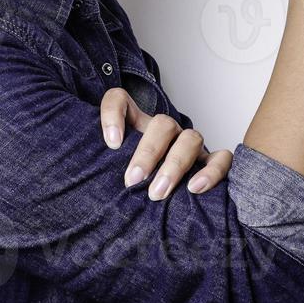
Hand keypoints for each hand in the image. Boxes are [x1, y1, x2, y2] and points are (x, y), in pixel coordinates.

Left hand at [99, 87, 232, 199]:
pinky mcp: (211, 163)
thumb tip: (81, 177)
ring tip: (158, 193)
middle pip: (162, 123)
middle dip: (147, 153)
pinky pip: (222, 159)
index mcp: (136, 126)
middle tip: (132, 180)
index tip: (110, 143)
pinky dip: (211, 171)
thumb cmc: (135, 183)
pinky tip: (194, 188)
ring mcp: (189, 145)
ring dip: (174, 165)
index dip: (113, 114)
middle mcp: (164, 131)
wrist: (164, 202)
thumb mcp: (111, 171)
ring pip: (190, 138)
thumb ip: (99, 166)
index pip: (120, 100)